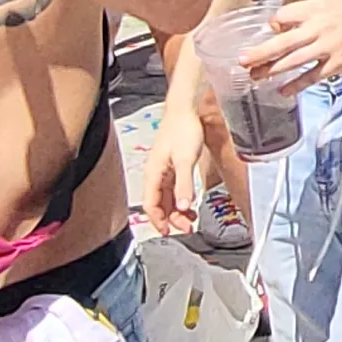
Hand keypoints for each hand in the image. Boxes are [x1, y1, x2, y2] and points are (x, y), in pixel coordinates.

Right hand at [138, 100, 233, 235]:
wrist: (185, 109)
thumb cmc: (183, 129)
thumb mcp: (186, 160)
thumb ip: (184, 185)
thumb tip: (183, 206)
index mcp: (153, 174)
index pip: (150, 205)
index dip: (158, 221)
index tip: (169, 232)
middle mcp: (154, 174)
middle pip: (158, 205)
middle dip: (170, 219)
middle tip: (187, 228)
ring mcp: (162, 170)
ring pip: (165, 198)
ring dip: (176, 211)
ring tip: (190, 220)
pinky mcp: (171, 166)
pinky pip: (171, 189)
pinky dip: (180, 199)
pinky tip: (190, 204)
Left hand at [241, 0, 341, 86]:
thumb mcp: (328, 8)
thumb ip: (302, 16)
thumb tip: (276, 26)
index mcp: (315, 11)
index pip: (284, 15)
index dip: (271, 26)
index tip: (261, 36)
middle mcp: (319, 28)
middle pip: (283, 41)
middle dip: (260, 52)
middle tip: (242, 61)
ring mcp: (328, 47)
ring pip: (294, 60)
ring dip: (272, 69)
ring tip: (255, 76)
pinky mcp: (338, 63)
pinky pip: (312, 76)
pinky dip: (296, 84)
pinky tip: (284, 90)